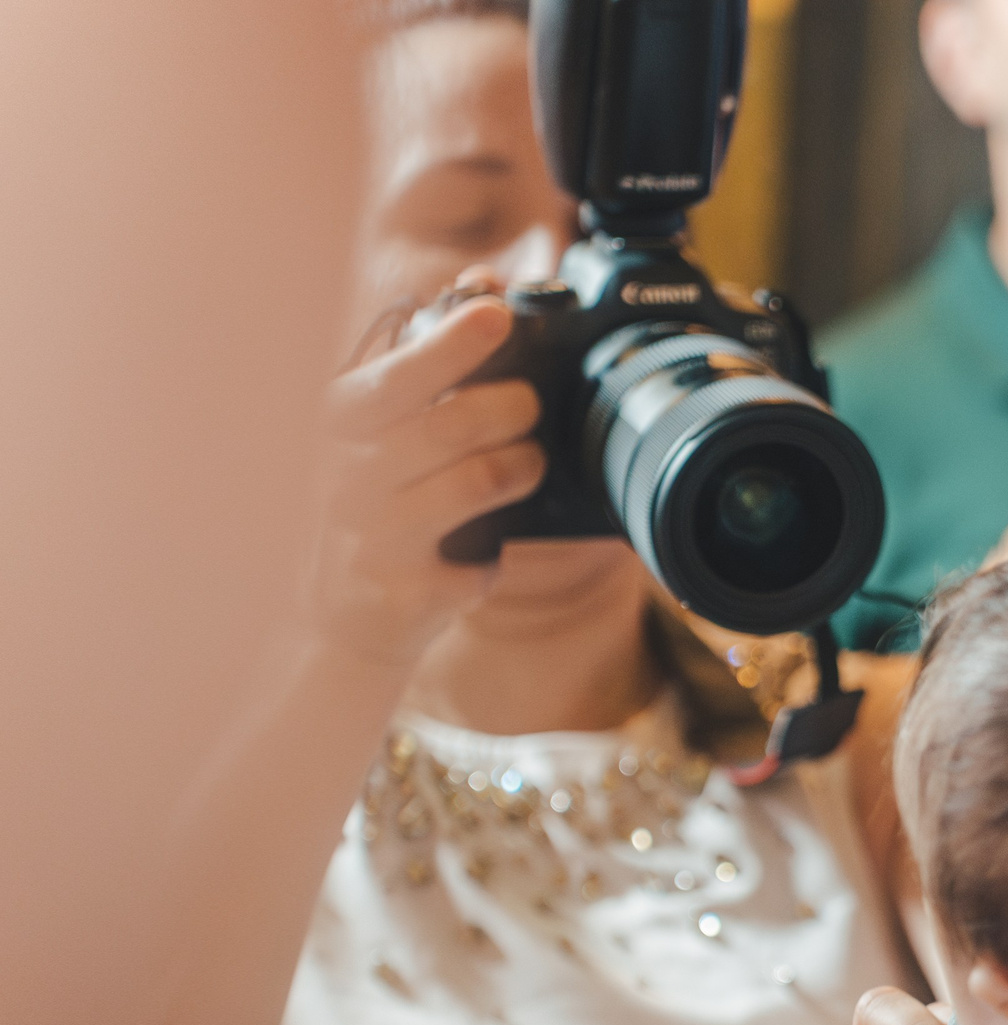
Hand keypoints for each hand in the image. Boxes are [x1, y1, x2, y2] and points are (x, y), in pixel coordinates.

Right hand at [304, 291, 540, 667]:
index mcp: (338, 427)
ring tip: (526, 464)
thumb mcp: (385, 428)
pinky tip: (482, 550)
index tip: (496, 310)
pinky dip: (495, 553)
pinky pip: (481, 560)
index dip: (448, 344)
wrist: (347, 616)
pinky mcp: (404, 594)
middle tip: (528, 405)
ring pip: (476, 483)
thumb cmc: (378, 502)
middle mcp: (344, 479)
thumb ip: (427, 358)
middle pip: (450, 427)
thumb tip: (480, 284)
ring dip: (521, 467)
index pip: (393, 379)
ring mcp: (371, 540)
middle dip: (510, 407)